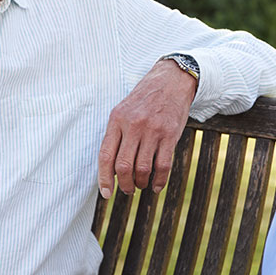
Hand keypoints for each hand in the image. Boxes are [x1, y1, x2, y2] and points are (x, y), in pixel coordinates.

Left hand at [98, 59, 197, 197]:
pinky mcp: (170, 135)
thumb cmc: (145, 99)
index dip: (104, 178)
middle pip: (123, 166)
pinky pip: (163, 165)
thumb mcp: (123, 110)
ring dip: (141, 183)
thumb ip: (116, 135)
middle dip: (125, 184)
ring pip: (143, 169)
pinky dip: (159, 181)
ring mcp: (152, 130)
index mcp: (117, 119)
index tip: (106, 193)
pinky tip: (156, 185)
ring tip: (142, 184)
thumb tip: (111, 169)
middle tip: (128, 190)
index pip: (105, 155)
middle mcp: (133, 125)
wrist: (171, 81)